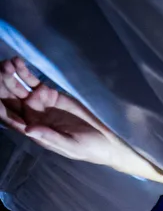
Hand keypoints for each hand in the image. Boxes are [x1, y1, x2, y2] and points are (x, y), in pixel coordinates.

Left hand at [0, 56, 132, 167]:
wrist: (104, 139)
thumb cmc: (87, 148)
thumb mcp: (69, 145)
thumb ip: (49, 137)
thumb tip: (28, 129)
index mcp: (31, 130)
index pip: (8, 118)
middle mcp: (30, 115)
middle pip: (8, 100)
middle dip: (1, 86)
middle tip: (0, 72)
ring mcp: (38, 103)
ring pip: (16, 87)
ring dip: (9, 76)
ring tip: (8, 65)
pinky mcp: (48, 92)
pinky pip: (31, 80)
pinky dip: (23, 71)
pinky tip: (17, 62)